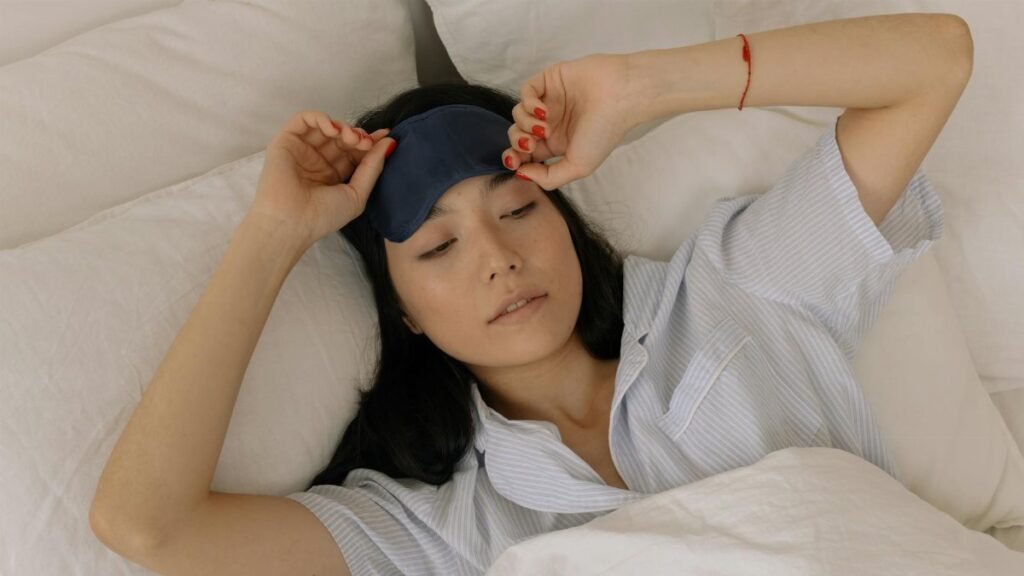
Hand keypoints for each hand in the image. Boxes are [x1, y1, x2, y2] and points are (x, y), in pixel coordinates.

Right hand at [249, 110, 394, 247]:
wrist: (291, 223)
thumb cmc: (323, 216)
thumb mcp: (357, 194)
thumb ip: (373, 167)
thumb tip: (390, 142)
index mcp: (333, 175)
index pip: (354, 152)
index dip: (370, 142)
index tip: (386, 136)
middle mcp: (317, 161)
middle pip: (342, 138)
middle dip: (358, 135)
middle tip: (366, 142)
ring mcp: (302, 150)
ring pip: (326, 127)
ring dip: (343, 127)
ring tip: (352, 138)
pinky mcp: (285, 141)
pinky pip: (303, 120)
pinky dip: (321, 118)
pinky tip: (333, 130)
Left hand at [502, 53, 641, 190]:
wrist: (621, 98)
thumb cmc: (604, 132)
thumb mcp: (578, 166)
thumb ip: (549, 178)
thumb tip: (522, 175)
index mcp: (558, 144)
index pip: (526, 154)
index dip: (516, 159)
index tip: (516, 164)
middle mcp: (552, 123)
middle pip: (517, 134)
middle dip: (517, 143)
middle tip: (530, 145)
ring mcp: (549, 100)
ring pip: (518, 114)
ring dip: (525, 124)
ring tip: (543, 128)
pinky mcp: (549, 80)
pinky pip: (526, 91)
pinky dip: (528, 103)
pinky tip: (543, 111)